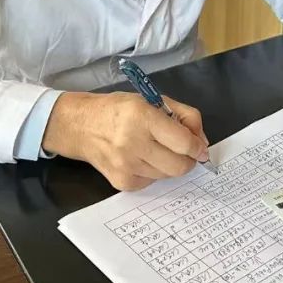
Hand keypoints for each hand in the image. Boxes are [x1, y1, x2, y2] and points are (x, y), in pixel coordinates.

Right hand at [43, 91, 209, 190]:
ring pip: (167, 175)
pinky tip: (141, 158)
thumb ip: (184, 116)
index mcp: (142, 117)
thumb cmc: (118, 110)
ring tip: (155, 149)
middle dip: (188, 160)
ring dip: (169, 164)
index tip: (201, 149)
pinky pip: (152, 182)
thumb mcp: (152, 100)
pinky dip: (153, 172)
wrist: (81, 126)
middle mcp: (133, 143)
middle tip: (184, 151)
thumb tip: (201, 143)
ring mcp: (126, 166)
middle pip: (179, 166)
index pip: (183, 143)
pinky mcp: (122, 182)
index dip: (198, 148)